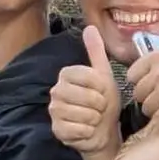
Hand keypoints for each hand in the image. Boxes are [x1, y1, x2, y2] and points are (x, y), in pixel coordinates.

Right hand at [50, 26, 121, 157]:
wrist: (103, 132)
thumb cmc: (104, 103)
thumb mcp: (104, 75)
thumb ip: (96, 52)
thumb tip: (90, 27)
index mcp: (66, 75)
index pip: (88, 76)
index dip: (101, 86)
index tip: (103, 91)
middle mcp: (56, 91)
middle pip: (87, 96)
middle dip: (100, 105)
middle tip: (99, 108)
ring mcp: (54, 111)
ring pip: (83, 113)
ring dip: (95, 119)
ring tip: (94, 119)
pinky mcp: (57, 130)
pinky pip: (78, 129)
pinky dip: (88, 132)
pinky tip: (87, 130)